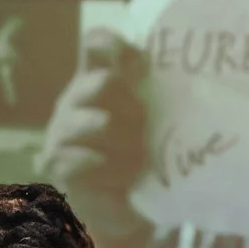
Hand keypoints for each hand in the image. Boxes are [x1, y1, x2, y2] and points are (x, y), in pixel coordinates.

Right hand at [38, 29, 150, 237]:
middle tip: (147, 126)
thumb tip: (191, 77)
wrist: (124, 205)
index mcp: (98, 78)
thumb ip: (160, 95)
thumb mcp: (155, 121)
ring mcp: (62, 128)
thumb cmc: (142, 154)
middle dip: (132, 105)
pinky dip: (106, 168)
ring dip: (123, 139)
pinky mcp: (57, 161)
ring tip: (138, 153)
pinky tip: (120, 175)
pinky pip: (81, 159)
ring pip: (93, 122)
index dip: (112, 43)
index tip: (137, 61)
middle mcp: (77, 97)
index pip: (96, 45)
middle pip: (102, 81)